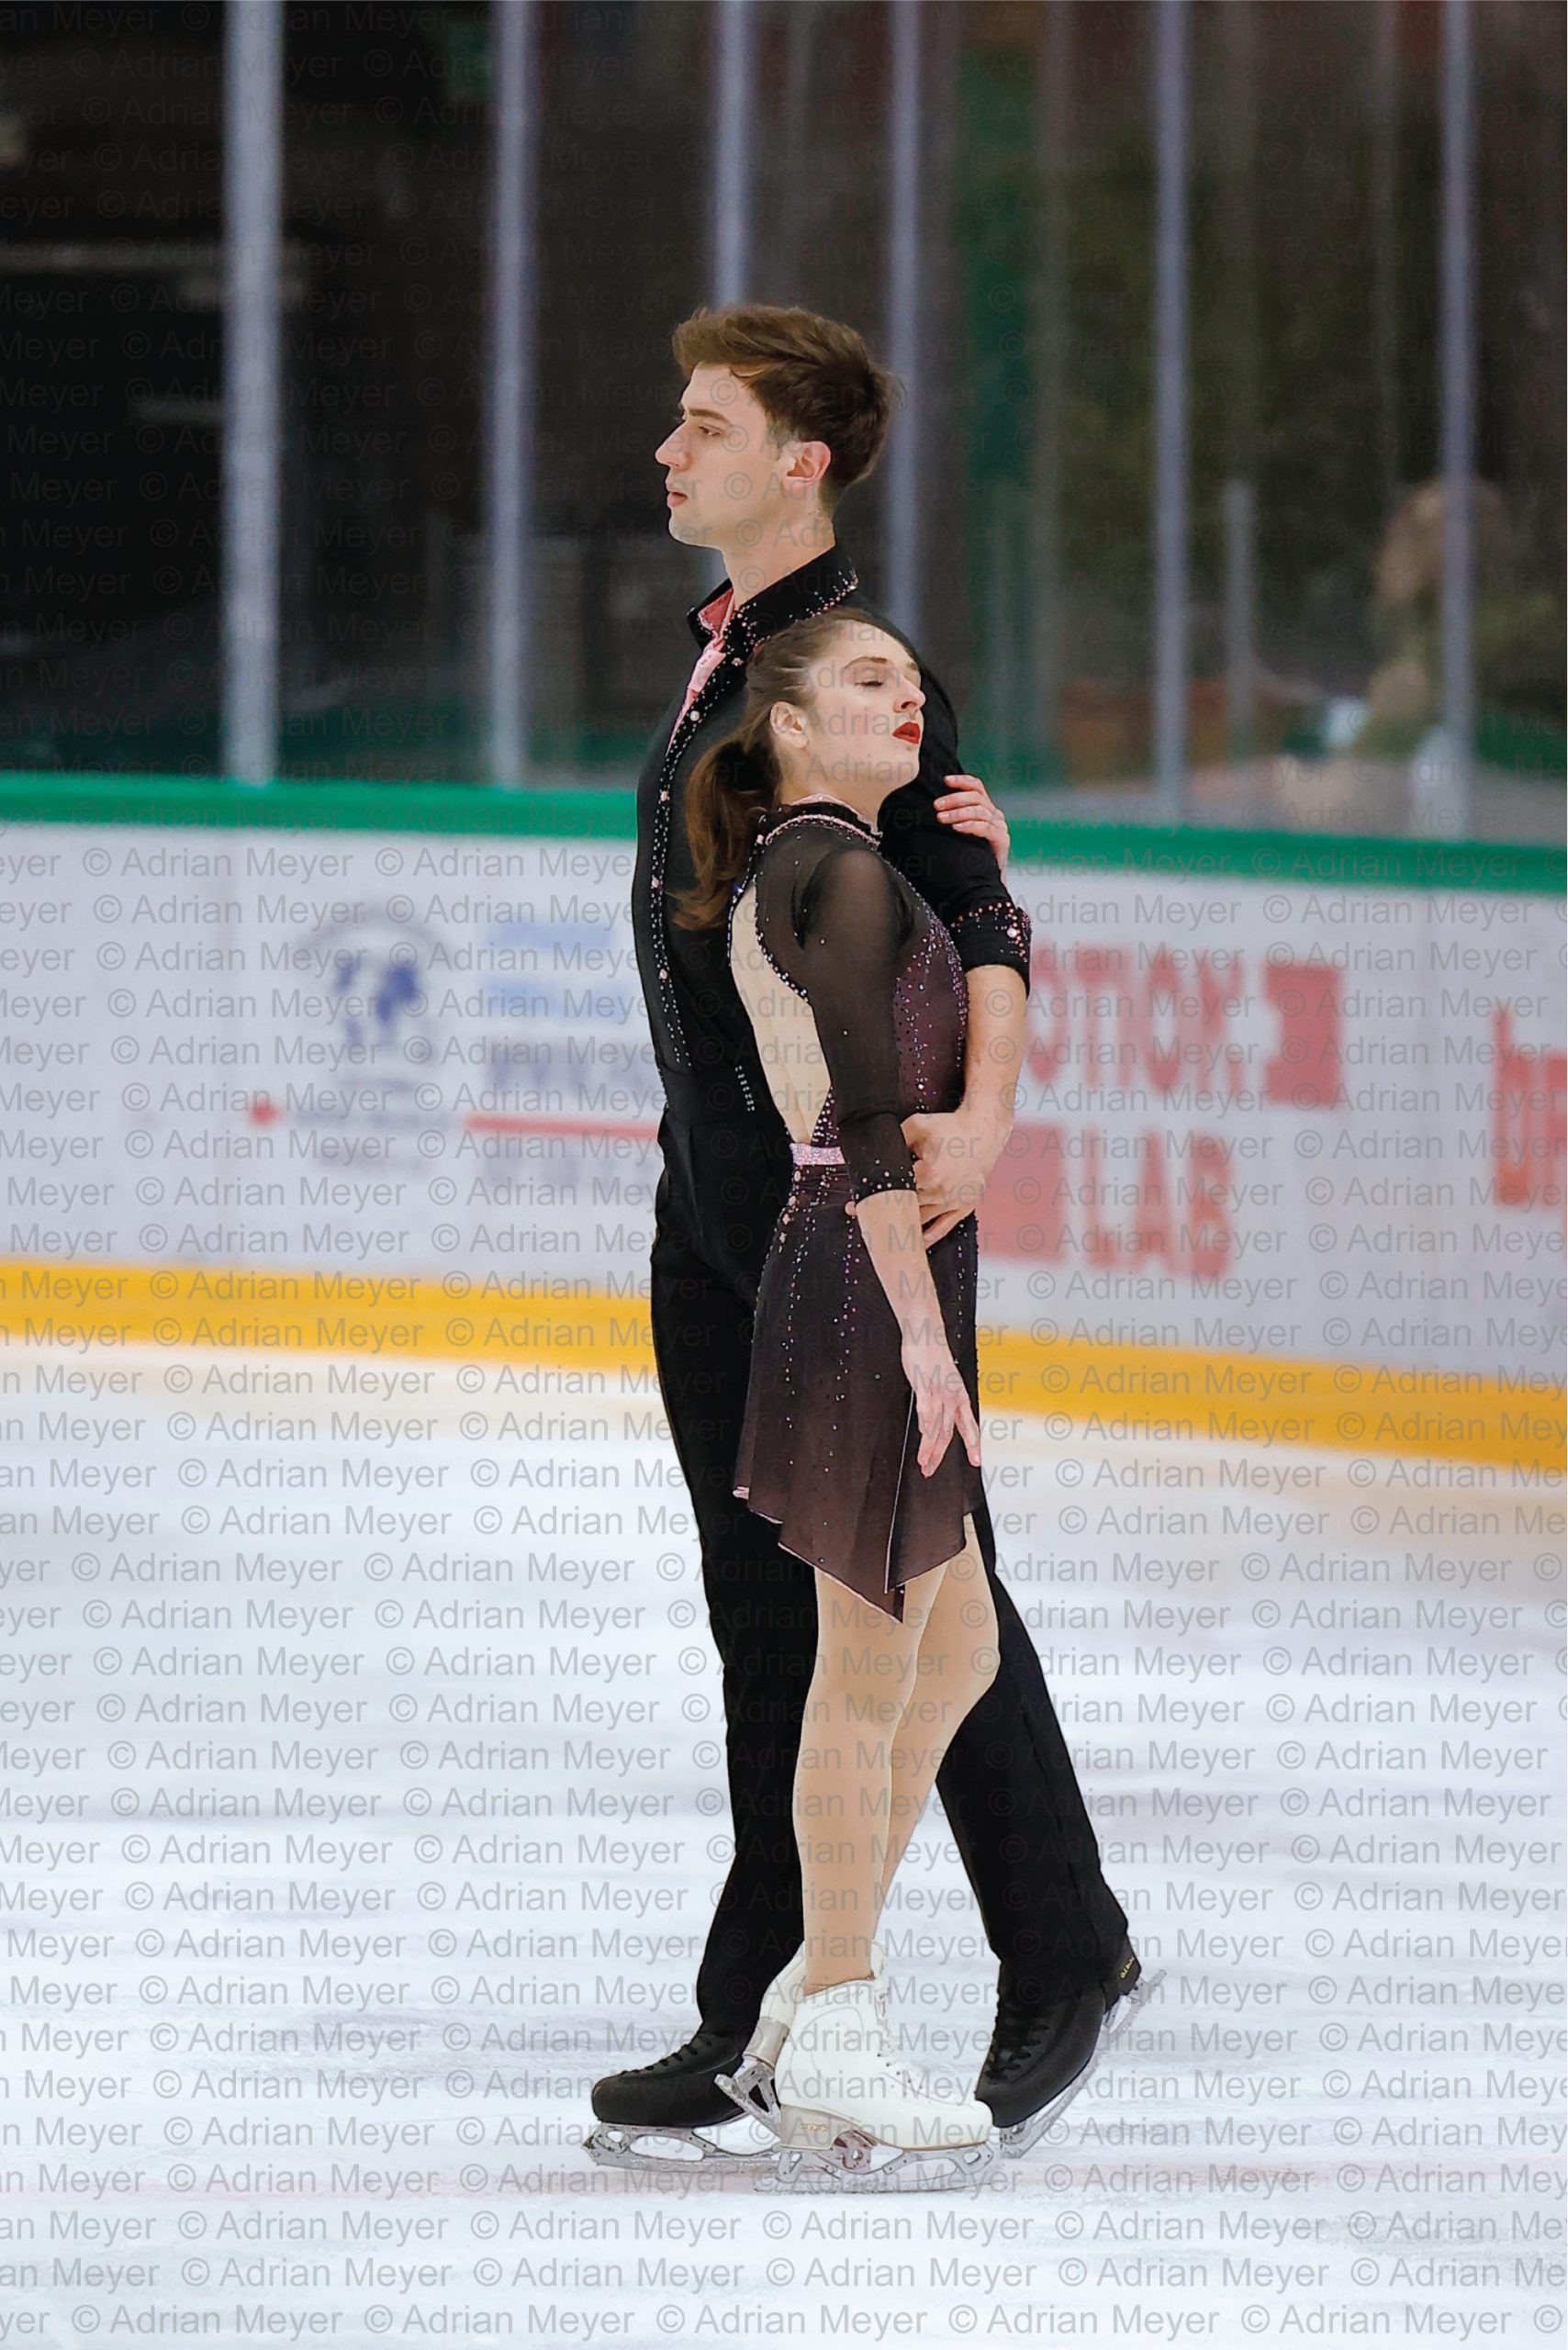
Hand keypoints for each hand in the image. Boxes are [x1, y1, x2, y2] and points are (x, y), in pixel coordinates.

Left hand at [845, 1108, 1008, 1246]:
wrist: (983, 1131)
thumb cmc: (950, 1126)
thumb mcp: (917, 1125)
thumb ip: (893, 1139)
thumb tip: (872, 1150)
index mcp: (929, 1174)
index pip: (893, 1192)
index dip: (873, 1199)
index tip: (853, 1207)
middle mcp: (942, 1192)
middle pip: (905, 1210)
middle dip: (883, 1215)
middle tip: (863, 1220)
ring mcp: (955, 1201)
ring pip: (922, 1222)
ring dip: (903, 1229)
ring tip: (883, 1234)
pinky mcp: (965, 1205)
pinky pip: (944, 1227)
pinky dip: (929, 1237)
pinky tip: (915, 1245)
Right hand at [901, 1322, 981, 1478]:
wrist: (926, 1332)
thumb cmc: (931, 1355)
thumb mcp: (939, 1382)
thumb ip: (935, 1404)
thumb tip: (929, 1425)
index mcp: (959, 1395)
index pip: (968, 1424)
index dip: (972, 1444)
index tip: (976, 1461)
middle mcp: (952, 1396)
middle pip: (948, 1432)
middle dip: (941, 1454)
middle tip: (933, 1470)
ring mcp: (938, 1391)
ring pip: (937, 1426)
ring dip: (930, 1447)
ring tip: (924, 1463)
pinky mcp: (924, 1384)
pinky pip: (926, 1408)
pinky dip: (925, 1424)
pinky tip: (923, 1436)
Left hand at [935, 773, 1008, 877]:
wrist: (986, 879)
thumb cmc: (971, 854)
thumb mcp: (961, 831)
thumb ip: (954, 817)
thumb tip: (934, 808)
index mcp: (985, 808)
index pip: (977, 787)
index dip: (962, 781)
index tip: (945, 780)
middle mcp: (994, 814)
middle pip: (976, 797)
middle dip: (954, 799)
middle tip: (937, 806)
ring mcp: (999, 826)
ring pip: (978, 810)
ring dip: (957, 813)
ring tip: (941, 818)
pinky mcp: (1001, 839)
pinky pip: (984, 827)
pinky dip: (969, 825)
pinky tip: (956, 828)